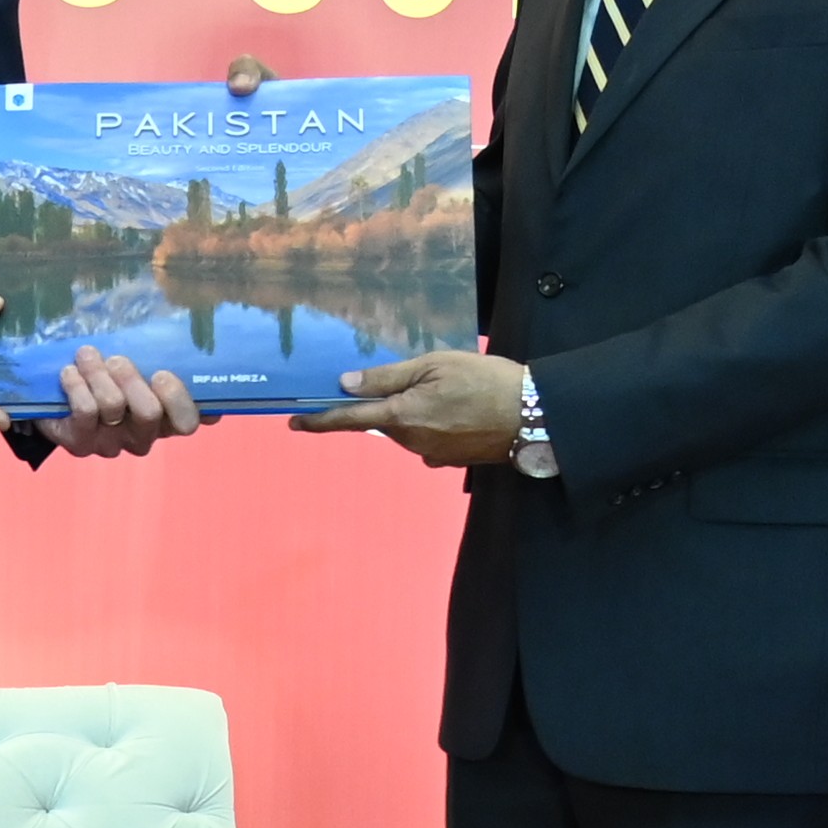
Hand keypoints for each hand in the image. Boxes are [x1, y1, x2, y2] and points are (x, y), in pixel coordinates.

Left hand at [40, 349, 203, 457]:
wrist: (58, 389)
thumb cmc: (108, 370)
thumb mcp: (136, 357)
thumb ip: (156, 349)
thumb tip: (177, 317)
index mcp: (166, 415)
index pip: (188, 420)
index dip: (180, 400)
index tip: (162, 373)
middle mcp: (144, 434)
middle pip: (150, 413)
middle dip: (132, 380)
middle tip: (117, 360)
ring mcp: (113, 442)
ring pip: (113, 407)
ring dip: (99, 375)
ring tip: (87, 355)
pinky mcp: (82, 444)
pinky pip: (84, 412)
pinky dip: (76, 386)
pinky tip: (69, 372)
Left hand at [296, 346, 527, 465]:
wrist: (533, 415)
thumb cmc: (485, 380)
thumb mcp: (434, 365)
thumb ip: (387, 377)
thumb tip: (346, 384)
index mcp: (404, 416)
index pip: (351, 419)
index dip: (320, 419)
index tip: (295, 421)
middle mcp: (411, 442)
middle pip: (383, 421)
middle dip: (391, 402)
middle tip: (422, 378)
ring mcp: (430, 455)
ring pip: (406, 430)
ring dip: (415, 410)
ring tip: (451, 389)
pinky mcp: (448, 461)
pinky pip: (427, 439)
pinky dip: (433, 423)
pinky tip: (459, 408)